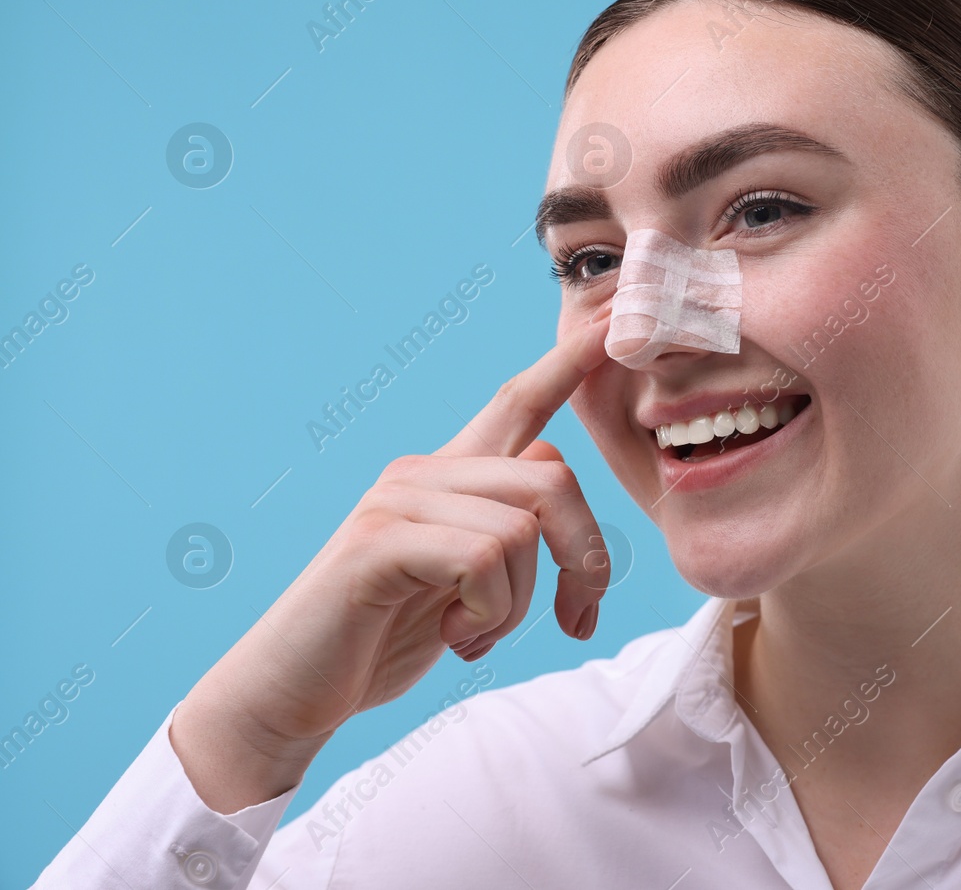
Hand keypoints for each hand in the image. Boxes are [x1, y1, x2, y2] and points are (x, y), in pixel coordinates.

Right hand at [171, 313, 612, 812]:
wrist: (291, 695)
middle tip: (576, 620)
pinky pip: (484, 557)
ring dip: (519, 606)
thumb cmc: (382, 639)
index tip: (610, 323)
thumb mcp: (464, 581)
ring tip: (476, 634)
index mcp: (450, 476)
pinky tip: (455, 637)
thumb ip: (505, 528)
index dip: (568, 362)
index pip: (519, 402)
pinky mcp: (378, 540)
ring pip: (522, 529)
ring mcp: (397, 500)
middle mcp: (423, 471)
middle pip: (553, 476)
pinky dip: (488, 612)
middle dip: (586, 558)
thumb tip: (556, 486)